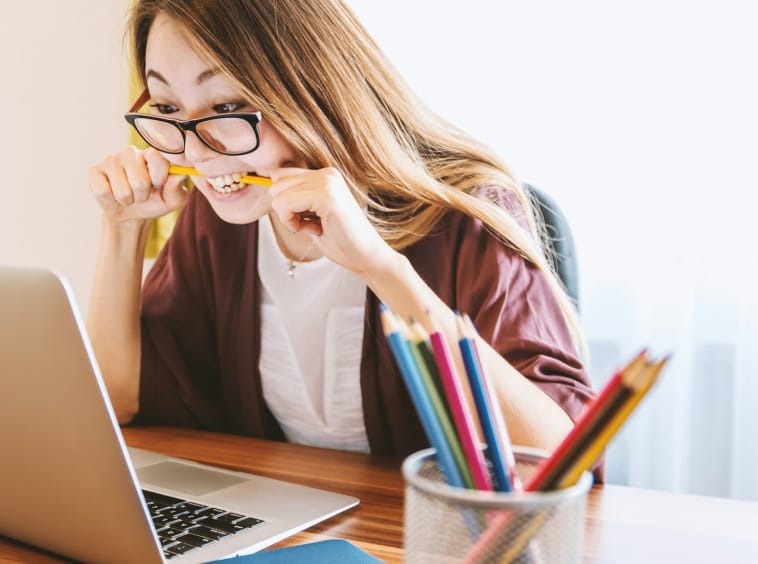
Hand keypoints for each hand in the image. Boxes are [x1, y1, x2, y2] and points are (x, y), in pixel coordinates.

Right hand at [88, 146, 187, 224]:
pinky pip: (103, 192)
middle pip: (140, 181)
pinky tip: (112, 195)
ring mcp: (111, 160)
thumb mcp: (172, 200)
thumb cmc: (155, 201)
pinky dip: (111, 201)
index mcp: (152, 154)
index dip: (159, 178)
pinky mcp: (94, 171)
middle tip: (141, 194)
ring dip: (128, 200)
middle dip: (143, 196)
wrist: (131, 214)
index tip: (158, 185)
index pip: (157, 158)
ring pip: (122, 191)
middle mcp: (131, 152)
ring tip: (129, 196)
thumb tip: (179, 175)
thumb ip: (177, 189)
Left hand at [269, 166, 395, 276]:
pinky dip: (292, 222)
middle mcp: (326, 173)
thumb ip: (295, 198)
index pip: (280, 175)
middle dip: (285, 209)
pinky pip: (285, 204)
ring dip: (289, 217)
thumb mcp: (312, 214)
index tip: (306, 218)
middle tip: (311, 224)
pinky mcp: (326, 196)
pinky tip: (315, 229)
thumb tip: (267, 185)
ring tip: (315, 226)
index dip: (284, 202)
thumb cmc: (340, 240)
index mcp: (325, 175)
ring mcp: (327, 182)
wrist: (367, 257)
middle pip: (276, 183)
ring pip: (278, 194)